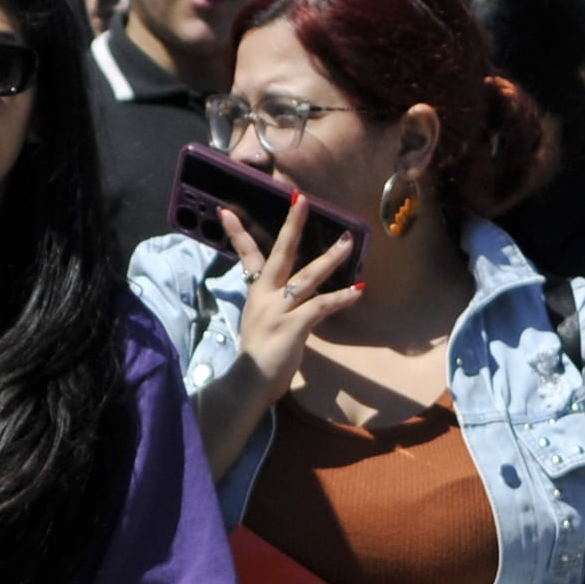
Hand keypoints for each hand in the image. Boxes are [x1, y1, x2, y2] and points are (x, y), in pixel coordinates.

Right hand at [218, 196, 363, 396]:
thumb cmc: (259, 356)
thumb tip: (294, 299)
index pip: (246, 256)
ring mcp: (279, 310)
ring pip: (307, 277)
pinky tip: (358, 290)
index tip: (226, 211)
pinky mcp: (293, 326)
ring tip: (348, 241)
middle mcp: (266, 296)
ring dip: (330, 259)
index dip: (237, 233)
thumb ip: (276, 306)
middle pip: (280, 254)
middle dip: (293, 226)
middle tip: (303, 201)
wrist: (250, 382)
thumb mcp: (262, 323)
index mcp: (257, 293)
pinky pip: (320, 306)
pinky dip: (340, 298)